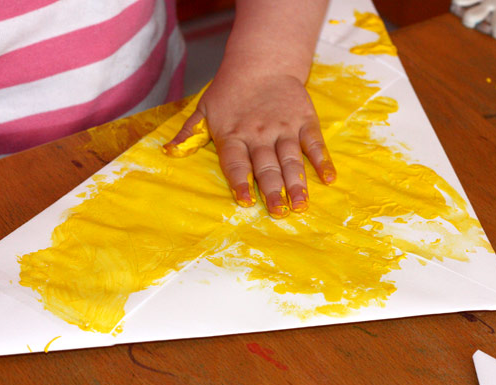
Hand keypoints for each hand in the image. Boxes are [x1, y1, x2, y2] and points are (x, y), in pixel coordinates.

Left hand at [164, 72, 335, 218]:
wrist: (262, 62)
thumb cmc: (230, 90)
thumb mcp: (204, 108)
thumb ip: (189, 133)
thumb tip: (167, 152)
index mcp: (234, 134)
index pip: (236, 163)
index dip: (240, 182)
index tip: (244, 201)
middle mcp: (259, 134)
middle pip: (266, 166)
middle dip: (273, 191)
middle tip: (279, 213)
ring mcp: (284, 128)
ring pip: (291, 159)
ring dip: (297, 183)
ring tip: (301, 205)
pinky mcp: (304, 122)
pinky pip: (314, 144)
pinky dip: (322, 161)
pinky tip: (328, 179)